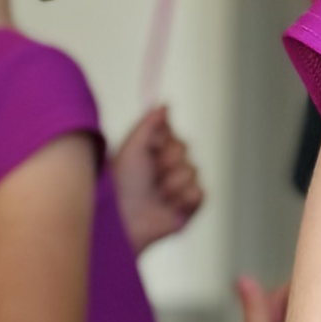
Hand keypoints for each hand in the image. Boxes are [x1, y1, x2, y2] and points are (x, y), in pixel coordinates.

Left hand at [111, 106, 205, 251]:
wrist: (122, 216)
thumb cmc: (121, 182)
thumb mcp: (134, 145)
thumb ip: (151, 123)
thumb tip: (167, 104)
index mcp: (154, 153)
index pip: (174, 136)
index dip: (163, 142)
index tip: (149, 148)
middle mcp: (168, 168)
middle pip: (186, 150)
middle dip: (167, 161)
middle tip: (150, 174)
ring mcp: (179, 188)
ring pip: (193, 171)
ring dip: (172, 182)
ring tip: (156, 194)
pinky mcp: (188, 208)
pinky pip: (199, 193)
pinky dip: (183, 198)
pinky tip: (168, 205)